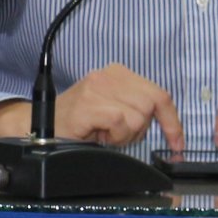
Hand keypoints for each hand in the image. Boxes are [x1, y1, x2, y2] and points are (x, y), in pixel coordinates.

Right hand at [56, 63, 183, 149]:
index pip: (159, 94)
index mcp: (118, 73)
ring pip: (138, 116)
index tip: (177, 143)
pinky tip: (98, 135)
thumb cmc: (79, 122)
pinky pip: (121, 122)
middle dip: (140, 128)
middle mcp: (108, 75)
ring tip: (104, 133)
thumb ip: (137, 107)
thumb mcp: (114, 108)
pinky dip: (114, 136)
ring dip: (125, 134)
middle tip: (117, 134)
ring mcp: (97, 87)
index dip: (172, 121)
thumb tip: (167, 123)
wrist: (41, 126)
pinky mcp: (89, 104)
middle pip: (150, 106)